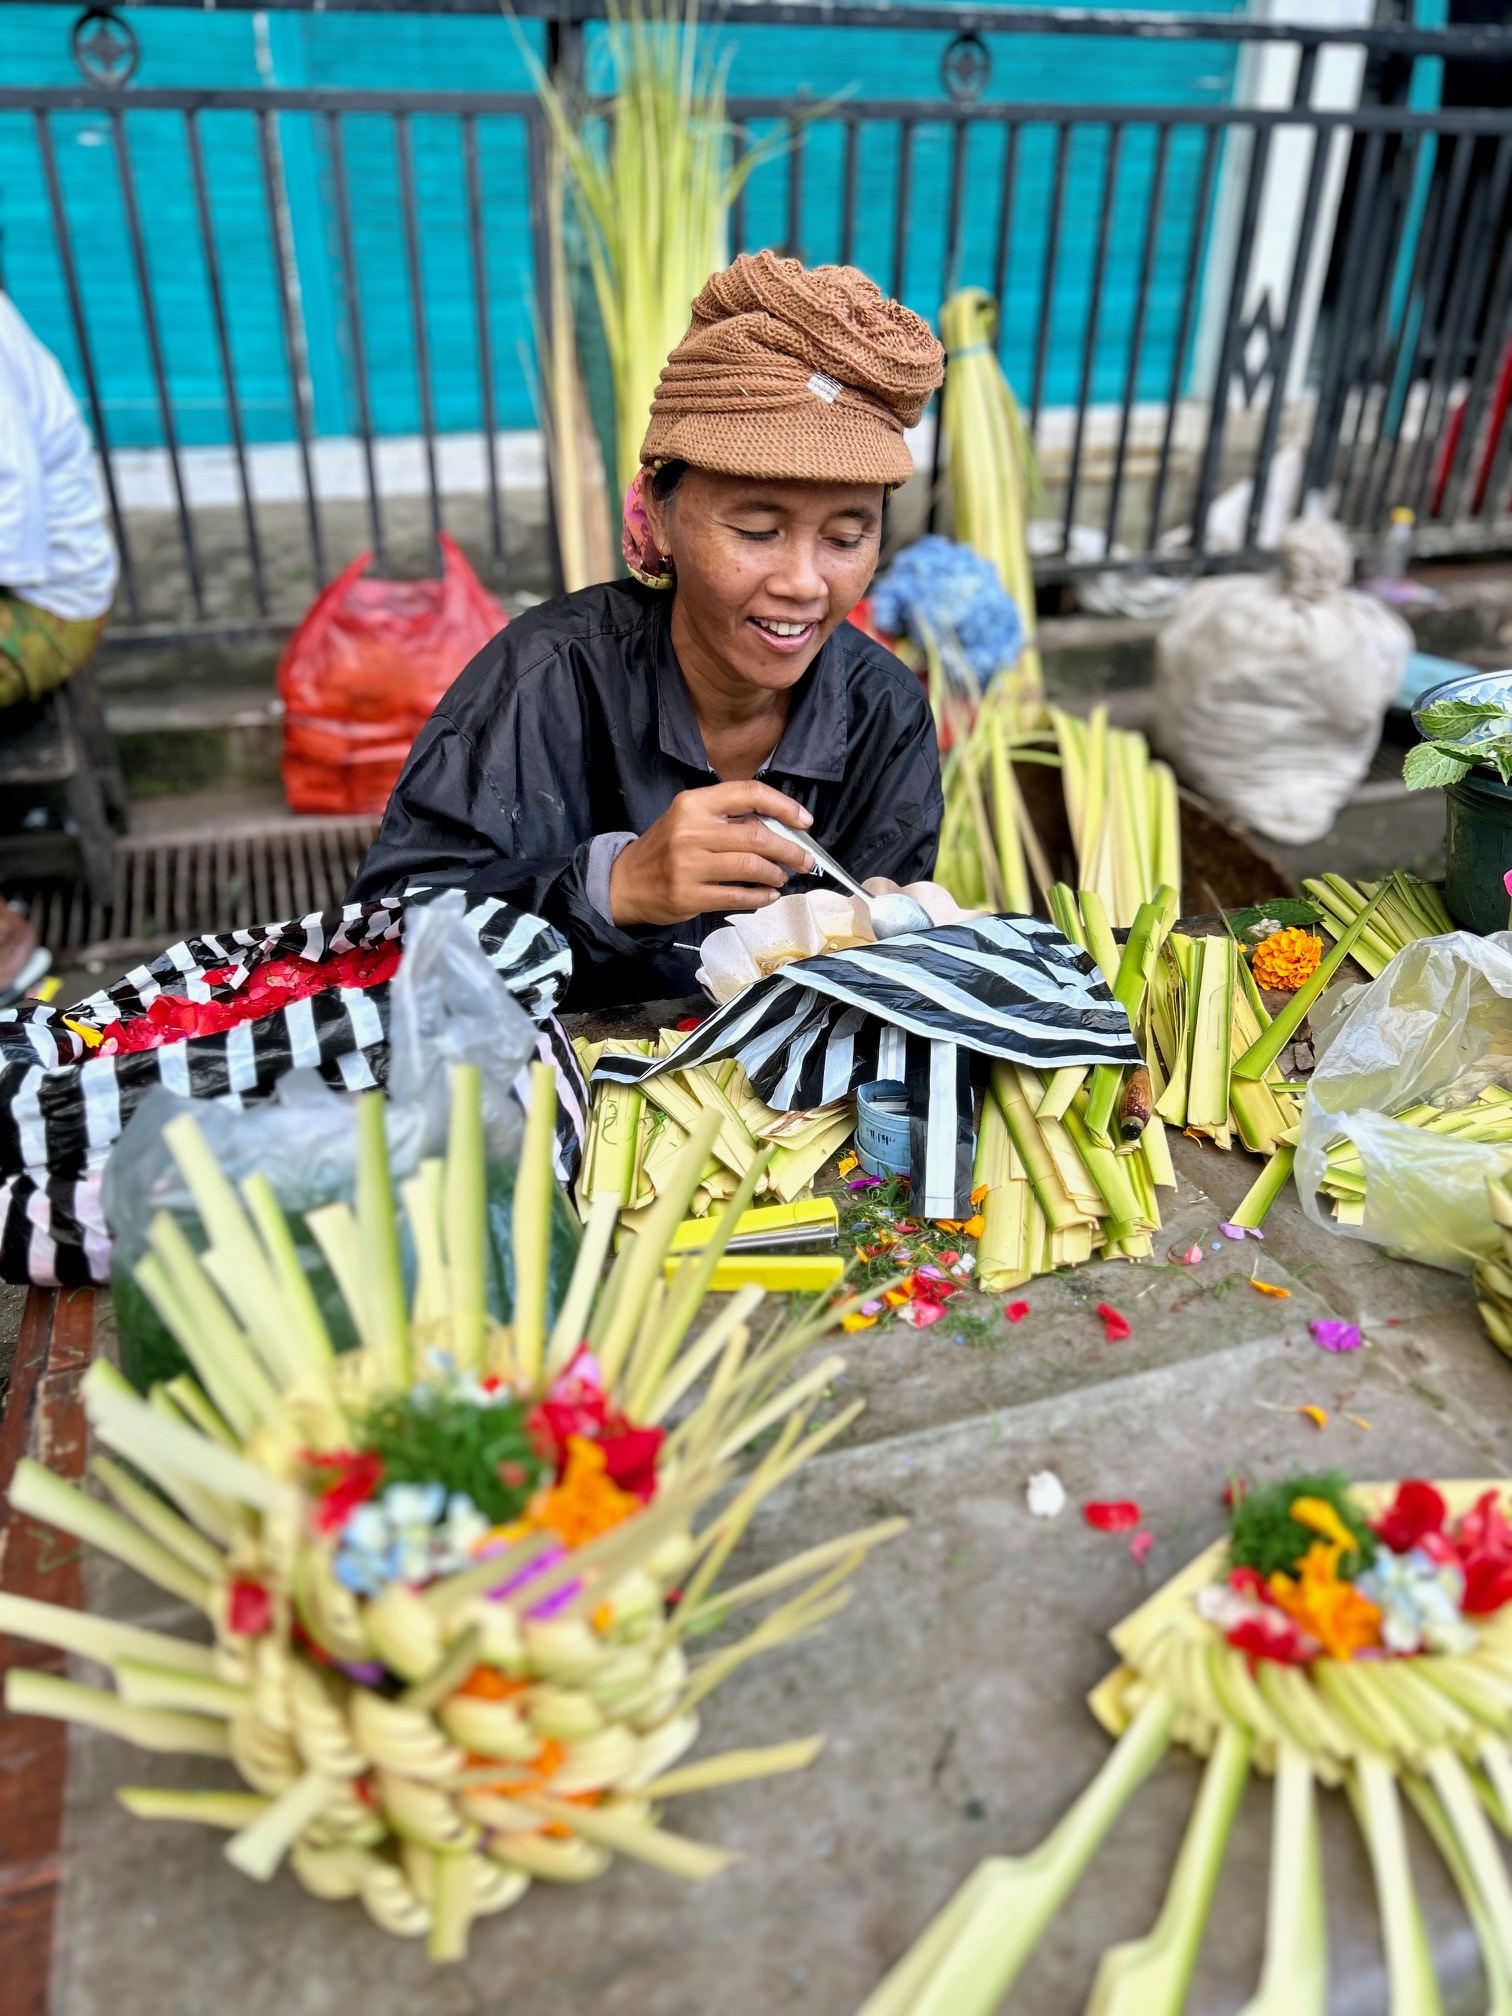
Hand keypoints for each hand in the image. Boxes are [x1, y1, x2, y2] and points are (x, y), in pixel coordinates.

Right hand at [609, 781, 814, 926]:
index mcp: (694, 803)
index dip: (784, 806)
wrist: (625, 881)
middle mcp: (692, 830)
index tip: (804, 821)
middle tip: (804, 860)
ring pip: (751, 867)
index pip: (749, 793)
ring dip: (776, 874)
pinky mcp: (689, 896)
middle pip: (757, 835)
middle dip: (790, 850)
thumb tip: (780, 827)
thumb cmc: (665, 847)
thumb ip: (727, 818)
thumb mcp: (689, 819)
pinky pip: (738, 897)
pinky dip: (761, 897)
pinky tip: (768, 896)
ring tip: (781, 877)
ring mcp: (689, 865)